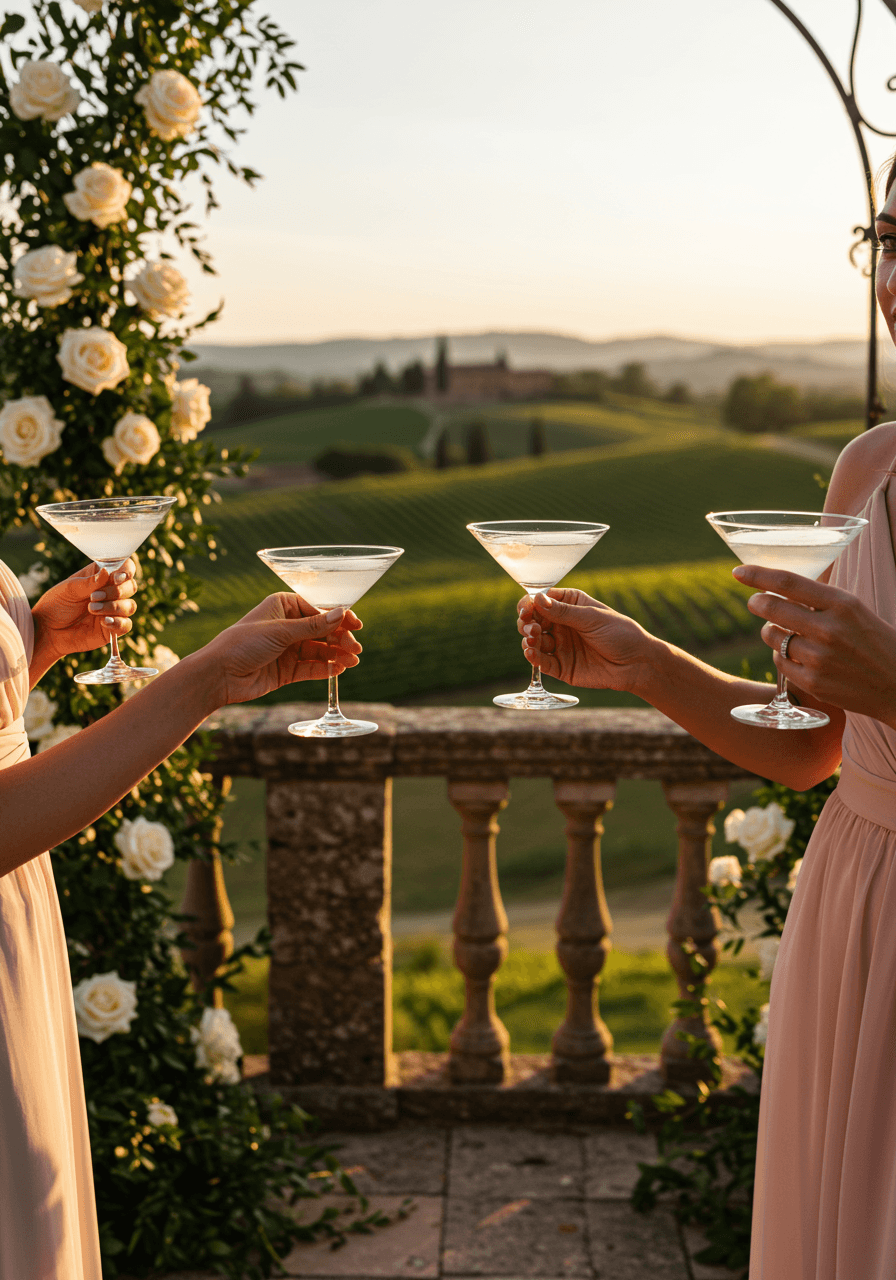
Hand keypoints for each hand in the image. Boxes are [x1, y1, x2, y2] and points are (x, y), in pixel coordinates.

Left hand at [32, 559, 136, 665]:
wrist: (47, 630)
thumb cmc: (56, 604)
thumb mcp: (69, 589)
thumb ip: (89, 582)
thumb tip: (107, 572)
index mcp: (102, 576)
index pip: (125, 568)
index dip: (127, 570)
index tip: (117, 577)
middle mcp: (111, 592)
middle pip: (131, 587)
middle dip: (116, 591)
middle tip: (93, 597)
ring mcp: (113, 611)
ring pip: (130, 606)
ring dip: (113, 607)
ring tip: (91, 609)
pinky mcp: (112, 628)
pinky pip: (126, 625)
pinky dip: (118, 623)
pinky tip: (103, 622)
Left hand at [199, 592, 362, 706]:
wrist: (218, 676)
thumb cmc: (242, 644)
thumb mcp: (280, 631)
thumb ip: (313, 626)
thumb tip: (342, 614)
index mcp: (283, 606)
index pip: (318, 609)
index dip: (338, 617)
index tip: (356, 625)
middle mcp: (286, 626)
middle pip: (322, 631)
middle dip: (340, 638)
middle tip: (356, 648)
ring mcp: (287, 649)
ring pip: (319, 650)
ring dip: (337, 654)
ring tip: (353, 660)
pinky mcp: (286, 670)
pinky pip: (311, 667)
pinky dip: (326, 668)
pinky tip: (340, 669)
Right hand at [517, 588, 655, 692]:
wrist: (637, 663)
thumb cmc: (621, 633)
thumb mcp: (592, 618)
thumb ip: (563, 612)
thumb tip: (537, 599)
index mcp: (570, 605)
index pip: (541, 601)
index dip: (530, 604)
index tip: (526, 609)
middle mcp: (562, 625)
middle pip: (533, 621)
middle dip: (526, 623)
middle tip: (531, 627)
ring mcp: (560, 646)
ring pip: (534, 641)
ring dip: (529, 639)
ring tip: (533, 640)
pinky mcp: (562, 667)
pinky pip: (542, 662)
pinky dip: (534, 658)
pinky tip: (532, 653)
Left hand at [734, 564, 895, 726]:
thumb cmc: (873, 641)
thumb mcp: (854, 610)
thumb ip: (820, 599)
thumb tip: (778, 586)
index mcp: (841, 604)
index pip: (788, 582)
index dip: (758, 575)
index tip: (738, 571)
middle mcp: (828, 629)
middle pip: (771, 608)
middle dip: (756, 603)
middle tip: (755, 602)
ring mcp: (818, 658)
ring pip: (771, 636)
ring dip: (770, 632)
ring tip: (785, 632)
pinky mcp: (812, 682)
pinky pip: (779, 663)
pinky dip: (782, 657)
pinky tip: (798, 656)